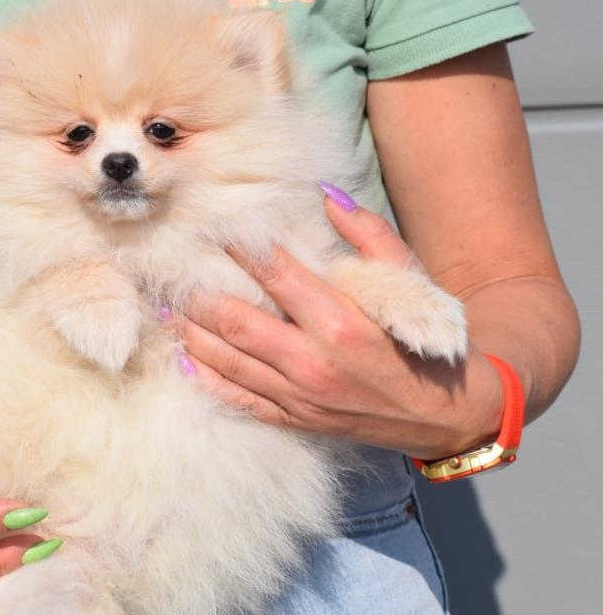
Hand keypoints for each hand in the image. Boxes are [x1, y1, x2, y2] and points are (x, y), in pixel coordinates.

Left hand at [179, 196, 505, 458]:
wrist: (449, 413)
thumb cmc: (427, 341)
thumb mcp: (409, 282)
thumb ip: (369, 236)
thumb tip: (326, 195)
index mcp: (342, 322)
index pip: (275, 275)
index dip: (240, 248)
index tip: (214, 227)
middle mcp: (313, 362)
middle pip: (235, 319)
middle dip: (199, 291)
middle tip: (173, 266)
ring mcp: (299, 396)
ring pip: (226, 359)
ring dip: (191, 330)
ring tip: (166, 305)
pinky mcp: (295, 420)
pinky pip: (237, 397)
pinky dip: (206, 377)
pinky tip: (182, 356)